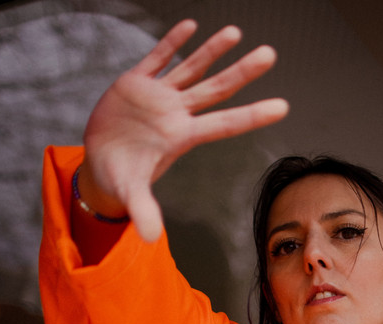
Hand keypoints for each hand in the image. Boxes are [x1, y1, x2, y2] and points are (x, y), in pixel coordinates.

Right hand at [78, 20, 288, 240]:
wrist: (99, 162)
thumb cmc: (120, 178)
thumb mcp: (130, 193)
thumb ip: (143, 210)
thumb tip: (151, 239)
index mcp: (180, 137)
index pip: (224, 124)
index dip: (252, 115)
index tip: (282, 106)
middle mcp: (176, 114)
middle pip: (216, 89)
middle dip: (242, 72)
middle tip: (270, 54)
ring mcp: (158, 97)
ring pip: (192, 68)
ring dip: (212, 50)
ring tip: (235, 32)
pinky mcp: (136, 83)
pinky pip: (157, 57)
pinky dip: (171, 41)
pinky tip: (190, 25)